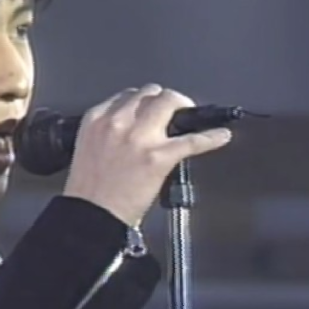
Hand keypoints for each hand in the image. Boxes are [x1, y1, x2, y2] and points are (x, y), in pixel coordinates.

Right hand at [61, 84, 231, 225]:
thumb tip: (129, 128)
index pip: (126, 95)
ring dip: (182, 106)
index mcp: (96, 119)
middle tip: (172, 107)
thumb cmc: (87, 189)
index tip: (148, 106)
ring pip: (169, 102)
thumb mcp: (88, 146)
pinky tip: (221, 135)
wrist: (92, 215)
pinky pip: (193, 140)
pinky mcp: (160, 156)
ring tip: (190, 114)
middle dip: (163, 99)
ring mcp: (141, 137)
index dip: (140, 100)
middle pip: (149, 93)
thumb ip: (106, 131)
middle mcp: (118, 121)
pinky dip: (210, 137)